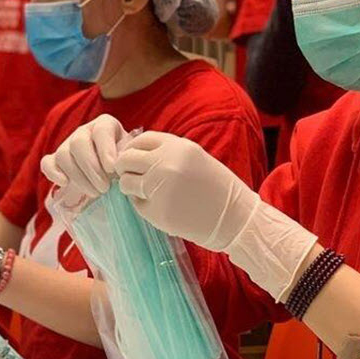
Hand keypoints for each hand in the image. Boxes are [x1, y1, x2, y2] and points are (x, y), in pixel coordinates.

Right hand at [41, 114, 126, 198]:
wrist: (115, 172)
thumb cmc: (126, 163)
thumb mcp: (131, 157)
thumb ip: (128, 158)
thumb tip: (124, 168)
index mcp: (105, 124)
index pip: (102, 131)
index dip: (105, 150)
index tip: (112, 169)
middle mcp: (85, 131)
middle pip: (79, 143)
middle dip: (91, 168)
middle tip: (104, 187)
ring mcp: (68, 143)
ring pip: (64, 155)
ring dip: (78, 177)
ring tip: (95, 192)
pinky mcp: (56, 159)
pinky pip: (47, 162)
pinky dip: (53, 173)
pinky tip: (64, 183)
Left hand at [116, 131, 317, 300]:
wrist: (235, 218)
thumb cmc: (217, 188)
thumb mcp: (195, 159)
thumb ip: (168, 153)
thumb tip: (135, 152)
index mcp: (178, 147)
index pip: (141, 140)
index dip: (134, 149)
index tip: (134, 158)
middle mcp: (166, 163)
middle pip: (126, 158)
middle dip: (124, 167)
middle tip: (131, 176)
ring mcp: (159, 188)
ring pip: (126, 182)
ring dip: (130, 186)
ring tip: (145, 192)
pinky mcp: (157, 212)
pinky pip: (136, 204)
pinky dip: (142, 204)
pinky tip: (160, 206)